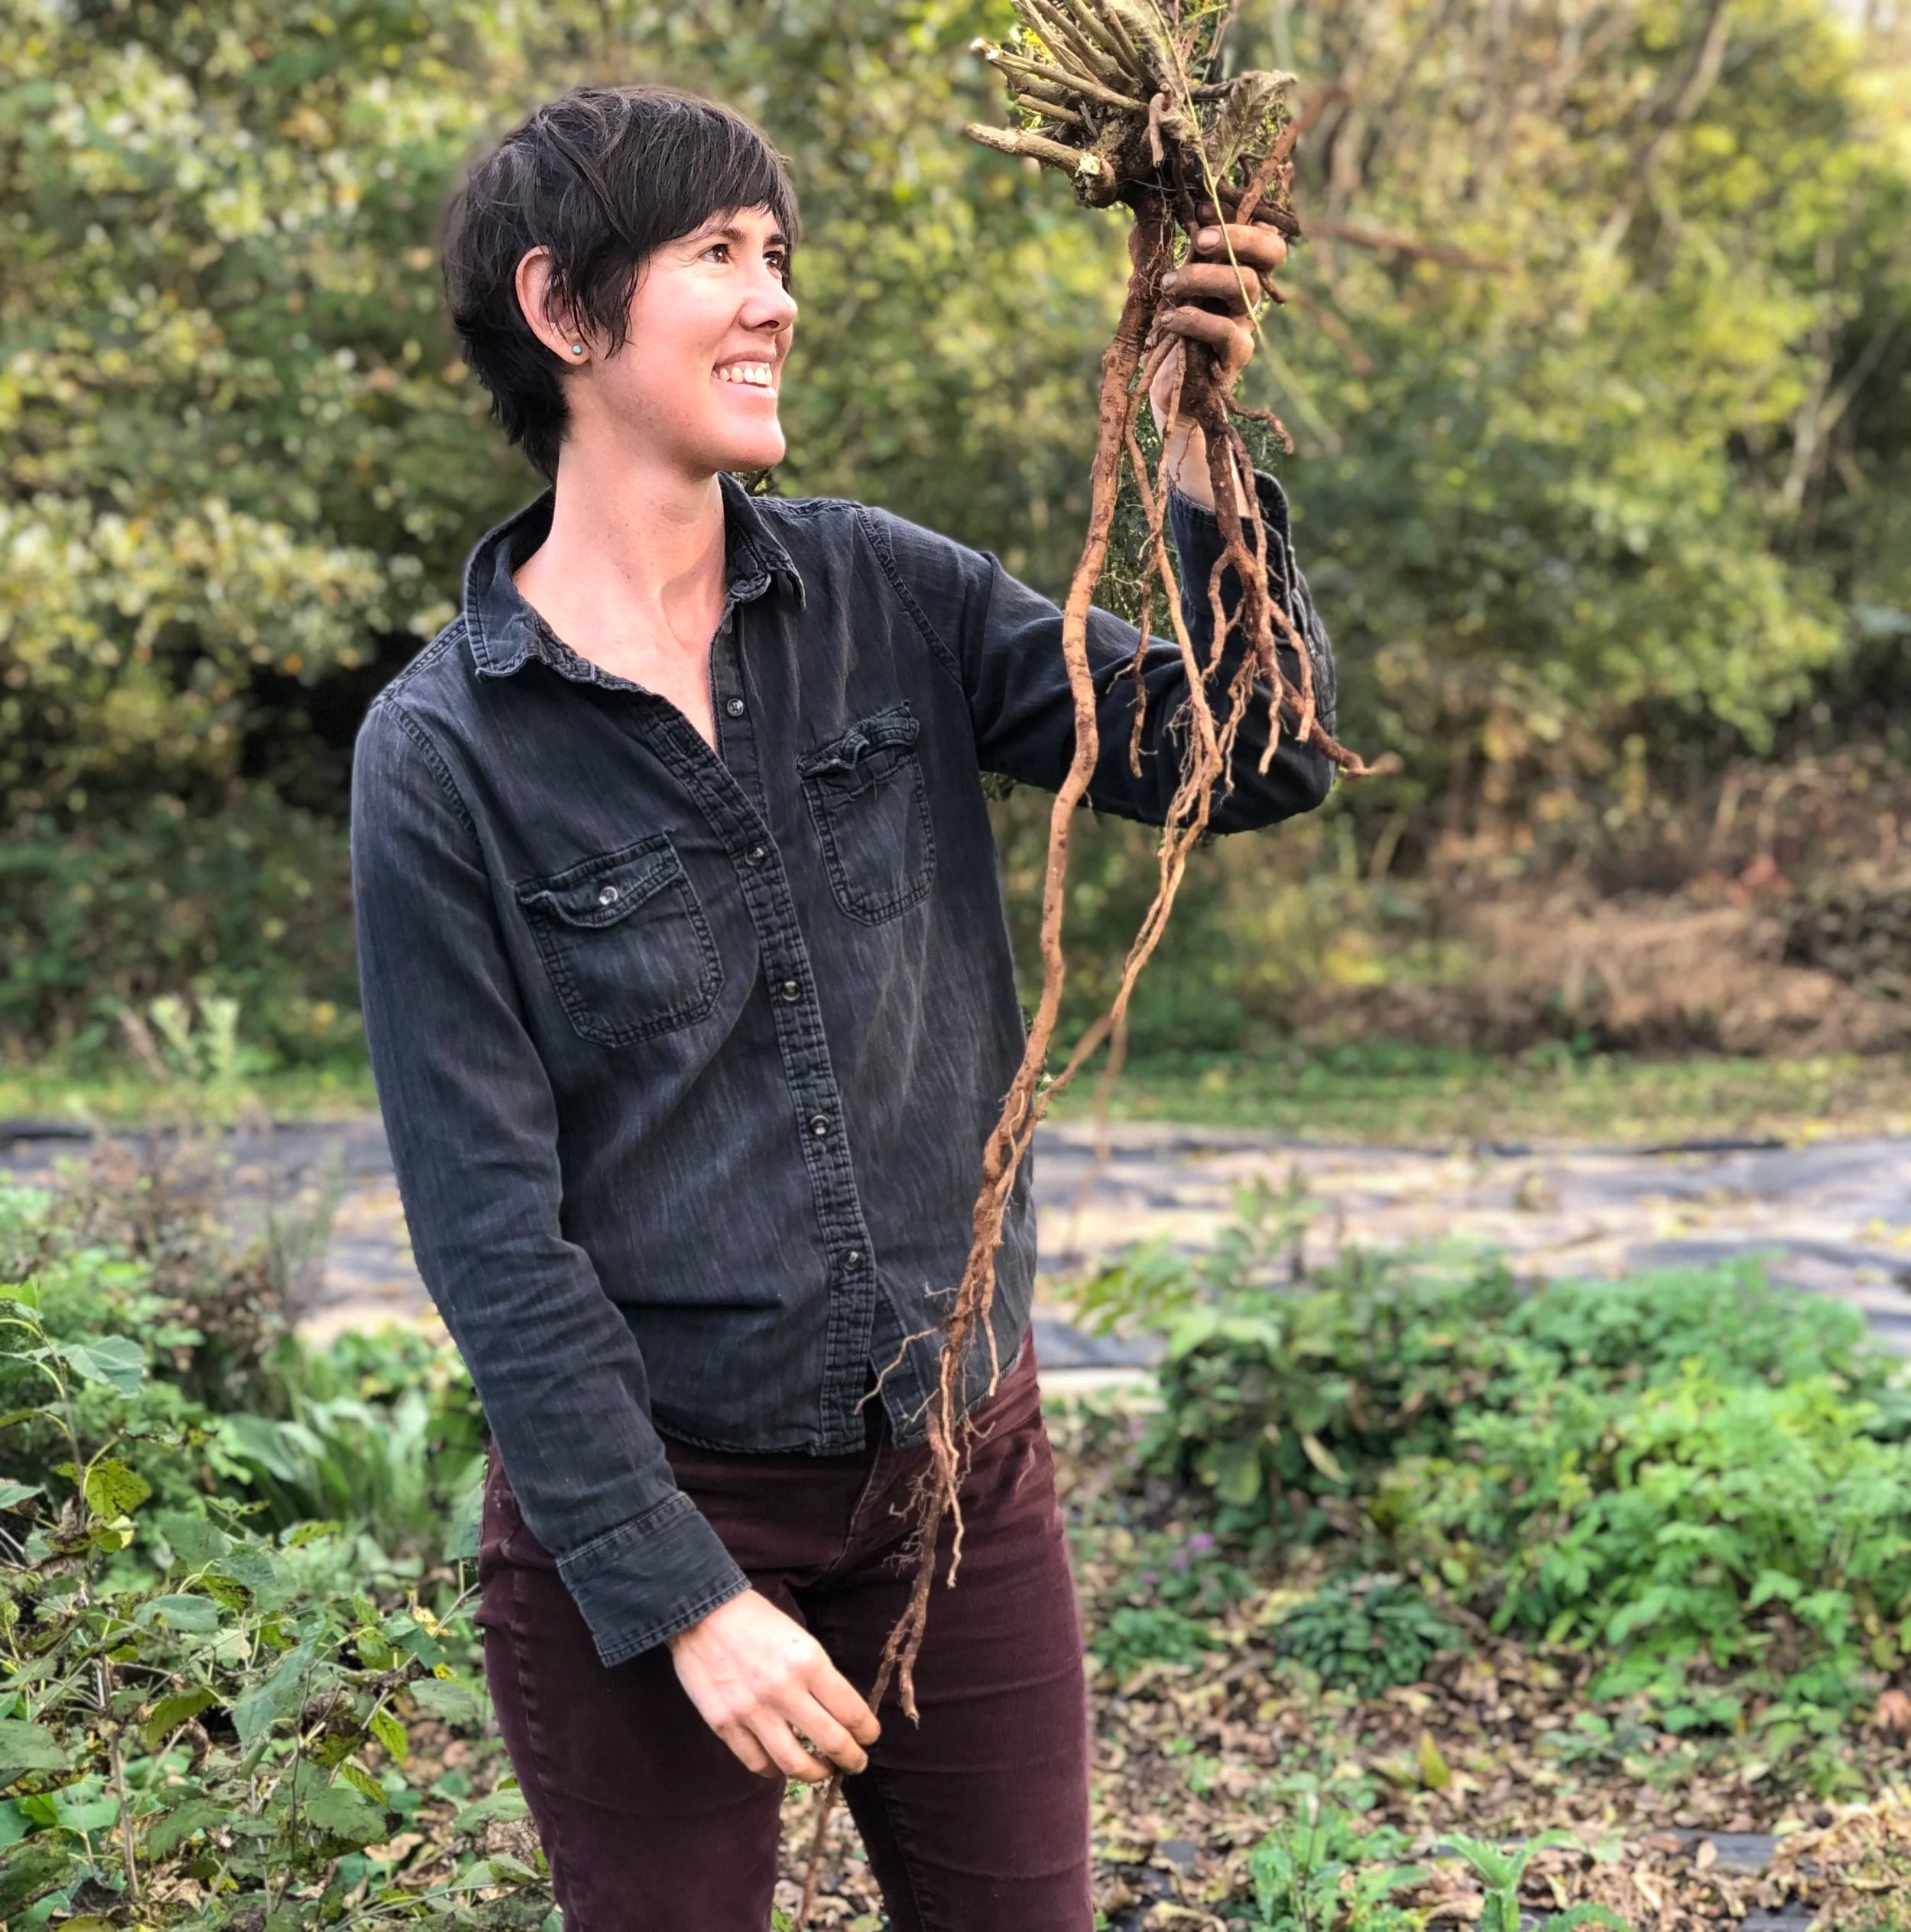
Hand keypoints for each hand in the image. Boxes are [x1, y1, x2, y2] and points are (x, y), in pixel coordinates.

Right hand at [667, 1588, 880, 1781]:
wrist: (700, 1611)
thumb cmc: (755, 1619)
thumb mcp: (799, 1637)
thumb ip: (818, 1674)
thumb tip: (839, 1710)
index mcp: (808, 1662)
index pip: (851, 1711)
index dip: (867, 1731)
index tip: (869, 1736)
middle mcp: (784, 1691)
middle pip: (832, 1743)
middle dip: (852, 1759)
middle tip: (857, 1763)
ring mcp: (752, 1711)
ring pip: (795, 1764)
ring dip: (816, 1773)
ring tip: (822, 1771)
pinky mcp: (724, 1725)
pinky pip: (757, 1763)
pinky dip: (775, 1771)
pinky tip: (782, 1765)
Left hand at [1141, 201, 1288, 505]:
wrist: (1164, 389)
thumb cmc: (1166, 331)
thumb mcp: (1158, 286)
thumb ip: (1154, 255)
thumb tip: (1139, 224)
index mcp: (1238, 269)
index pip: (1266, 234)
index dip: (1242, 217)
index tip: (1200, 209)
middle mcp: (1249, 294)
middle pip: (1271, 253)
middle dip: (1234, 238)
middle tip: (1197, 242)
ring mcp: (1246, 325)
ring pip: (1245, 286)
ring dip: (1202, 278)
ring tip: (1168, 287)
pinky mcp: (1235, 358)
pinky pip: (1227, 333)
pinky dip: (1196, 320)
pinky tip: (1169, 319)